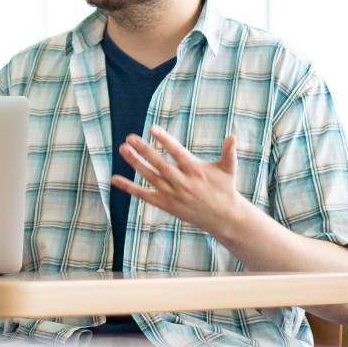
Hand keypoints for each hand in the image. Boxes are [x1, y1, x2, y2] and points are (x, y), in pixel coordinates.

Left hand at [112, 125, 243, 241]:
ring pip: (150, 177)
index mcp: (195, 170)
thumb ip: (228, 153)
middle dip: (144, 150)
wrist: (224, 218)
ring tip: (122, 149)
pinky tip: (114, 178)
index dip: (165, 140)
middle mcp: (183, 182)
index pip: (177, 153)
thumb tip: (233, 136)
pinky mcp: (166, 204)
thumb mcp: (228, 170)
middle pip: (160, 164)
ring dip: (135, 163)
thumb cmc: (225, 188)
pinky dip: (128, 187)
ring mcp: (173, 194)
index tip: (152, 128)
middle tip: (129, 138)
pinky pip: (144, 195)